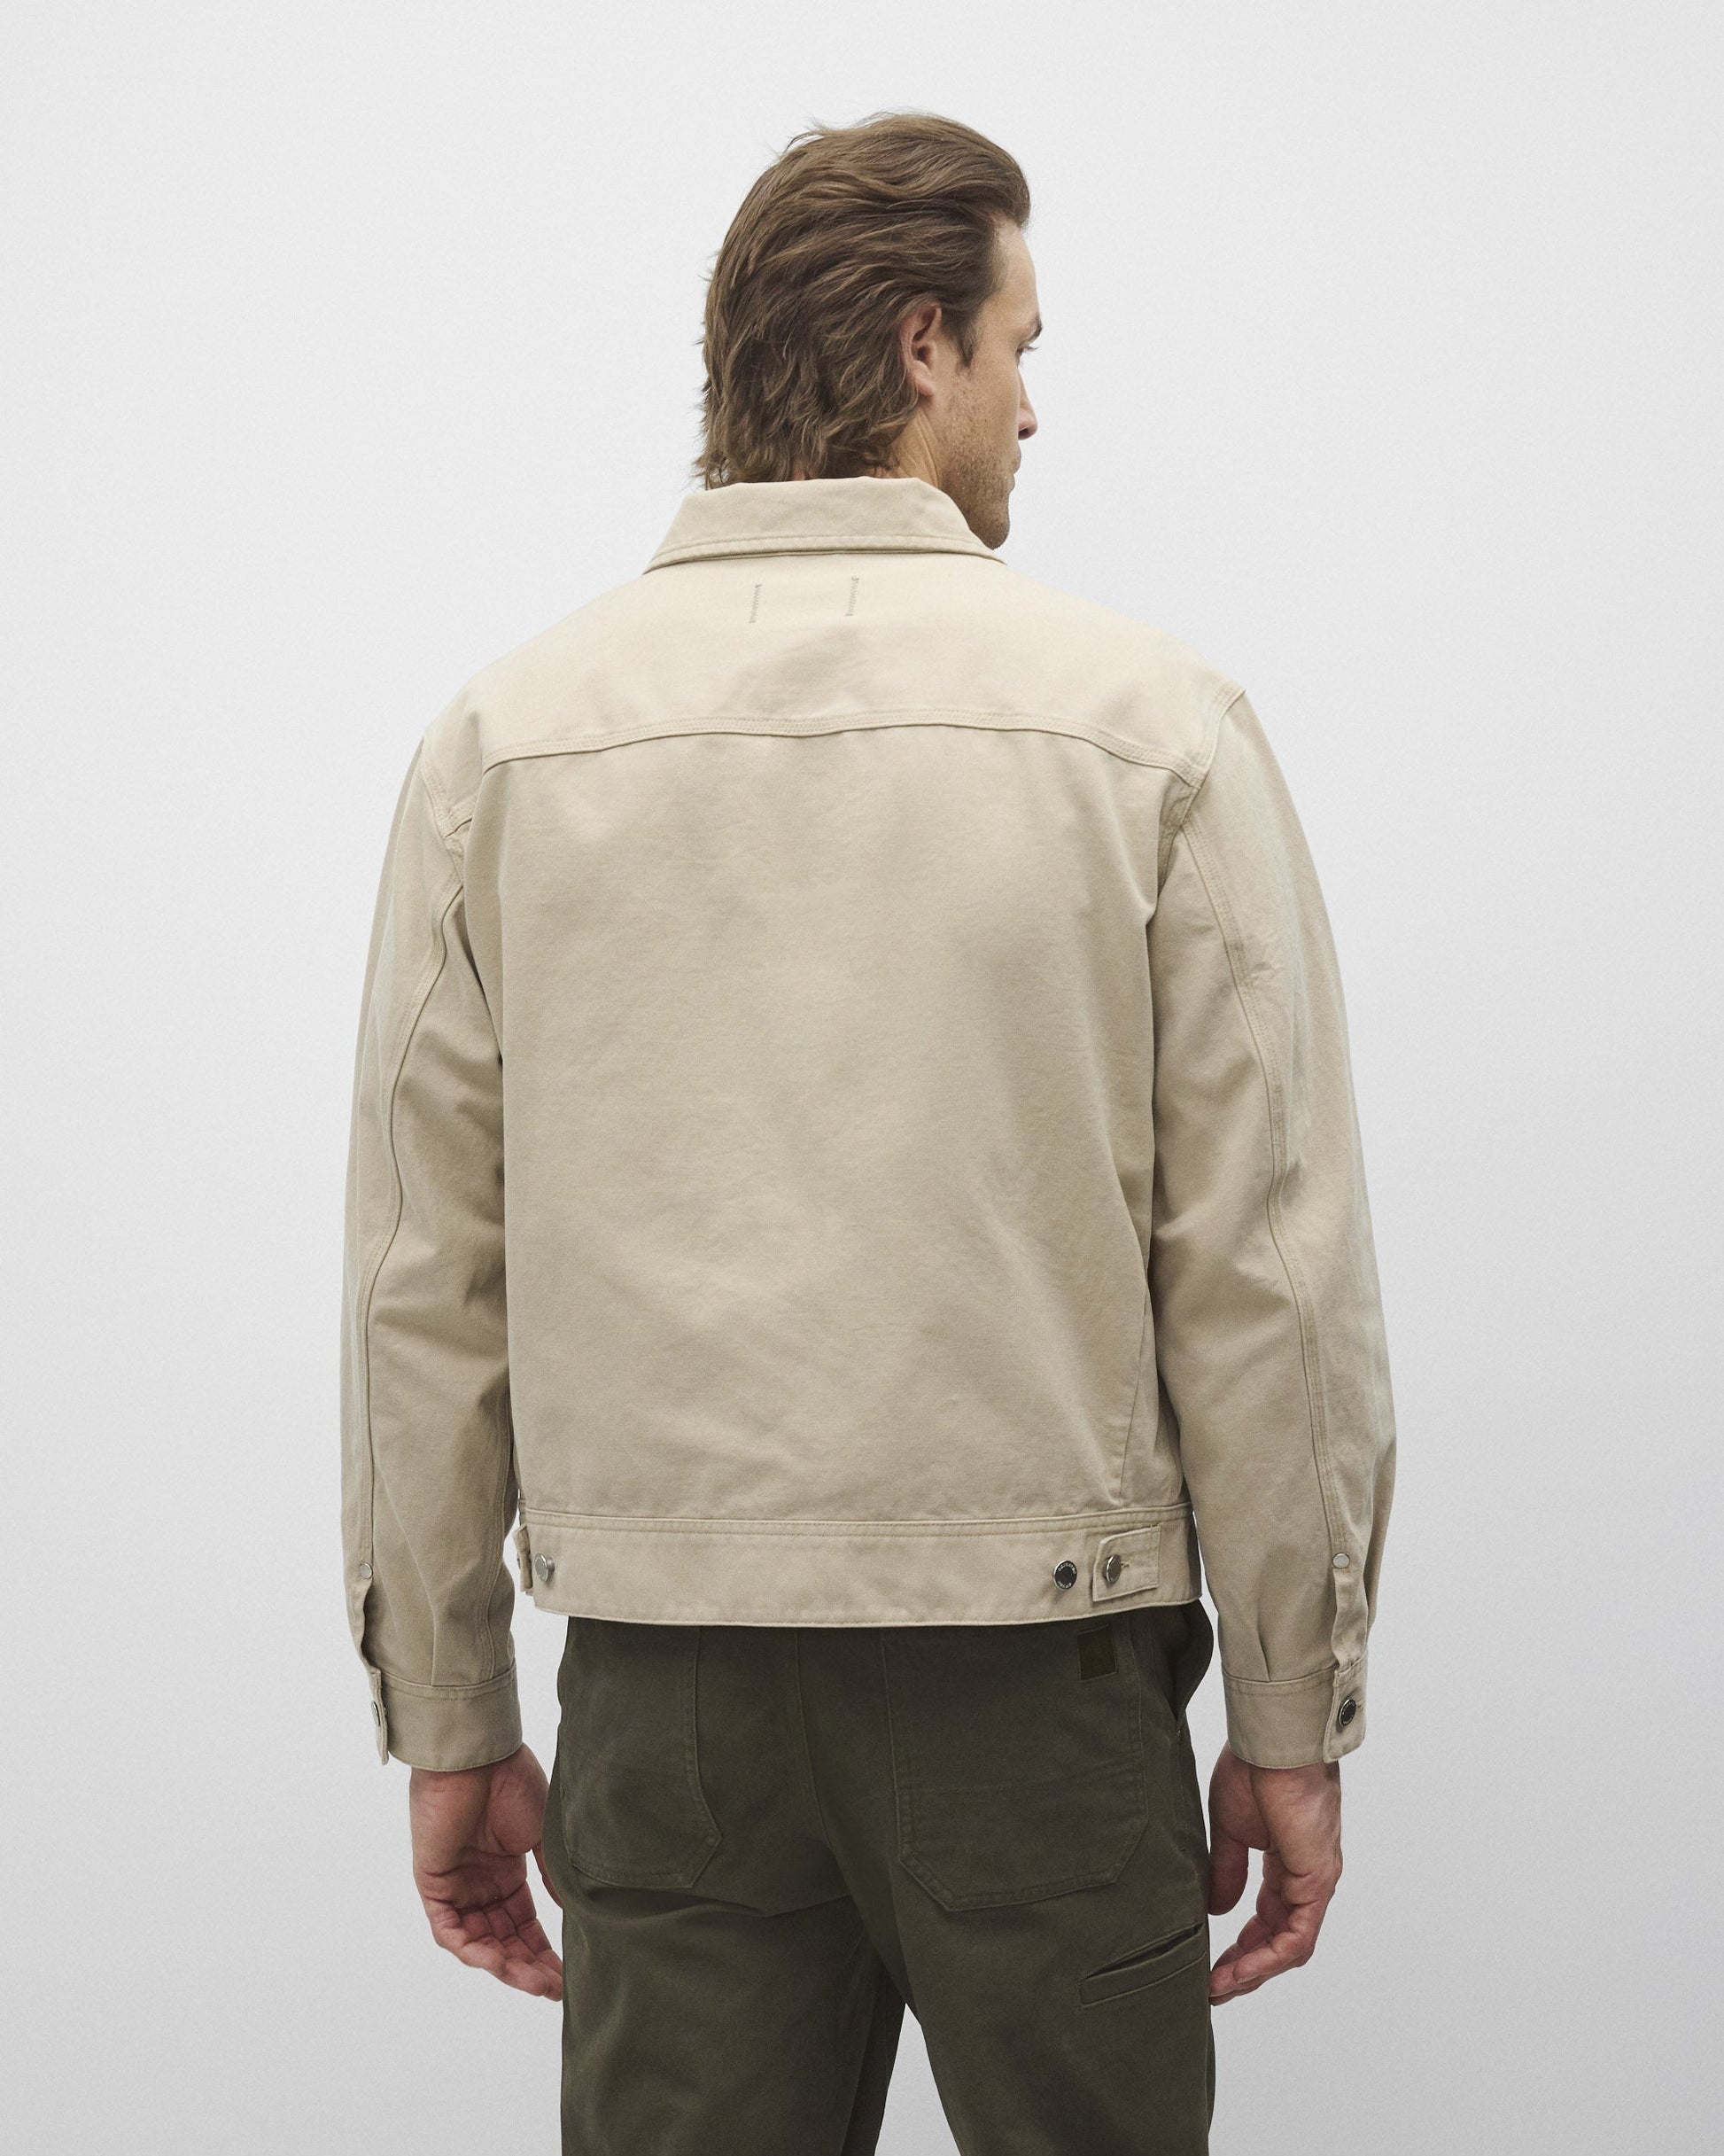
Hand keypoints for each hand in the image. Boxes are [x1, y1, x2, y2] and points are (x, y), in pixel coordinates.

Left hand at [408, 1744, 563, 2001]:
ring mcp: (457, 1886)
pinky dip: (472, 1949)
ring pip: (478, 1942)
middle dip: (528, 1967)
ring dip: (505, 1965)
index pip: (525, 1924)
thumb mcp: (543, 1834)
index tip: (567, 1976)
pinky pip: (449, 1930)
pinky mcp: (433, 1884)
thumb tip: (573, 1912)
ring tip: (534, 1982)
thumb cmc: (511, 1781)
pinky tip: (498, 1961)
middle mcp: (480, 1884)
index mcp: (506, 1871)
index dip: (544, 1951)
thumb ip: (553, 1875)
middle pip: (504, 1940)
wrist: (478, 1754)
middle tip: (554, 1989)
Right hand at [1205, 1745, 1341, 2005]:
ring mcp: (1315, 1882)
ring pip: (1290, 1947)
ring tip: (1219, 1987)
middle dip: (1246, 1968)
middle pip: (1280, 1940)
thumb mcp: (1229, 1827)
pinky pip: (1296, 1937)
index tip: (1212, 1965)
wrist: (1274, 1743)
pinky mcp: (1316, 1882)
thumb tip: (1218, 1910)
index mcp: (1286, 1862)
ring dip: (1254, 1971)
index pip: (1268, 1918)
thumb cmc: (1254, 1768)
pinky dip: (1267, 1958)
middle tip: (1213, 1988)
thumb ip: (1226, 1869)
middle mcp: (1306, 1878)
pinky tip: (1239, 1970)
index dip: (1242, 1945)